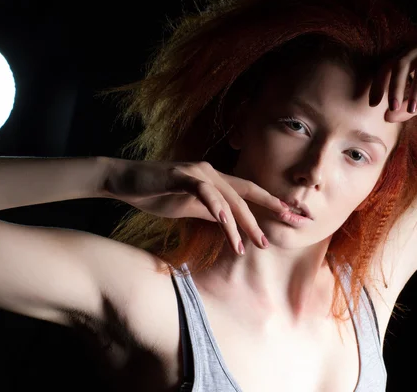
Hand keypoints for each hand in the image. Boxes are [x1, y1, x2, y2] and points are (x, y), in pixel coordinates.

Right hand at [104, 159, 287, 254]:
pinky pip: (204, 191)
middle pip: (247, 195)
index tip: (292, 216)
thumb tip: (231, 226)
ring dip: (241, 223)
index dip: (272, 204)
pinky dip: (216, 206)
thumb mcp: (189, 207)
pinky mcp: (181, 175)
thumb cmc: (157, 193)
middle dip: (268, 214)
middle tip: (285, 232)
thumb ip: (211, 213)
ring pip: (229, 198)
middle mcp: (212, 173)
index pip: (250, 193)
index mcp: (216, 180)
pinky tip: (225, 221)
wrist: (125, 181)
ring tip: (253, 244)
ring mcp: (198, 173)